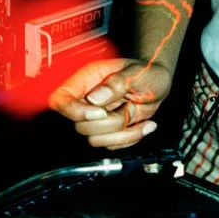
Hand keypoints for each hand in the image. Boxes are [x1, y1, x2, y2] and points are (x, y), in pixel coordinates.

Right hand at [49, 56, 170, 148]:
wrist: (157, 82)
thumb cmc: (146, 72)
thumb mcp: (136, 74)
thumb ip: (116, 83)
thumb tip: (94, 98)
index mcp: (86, 80)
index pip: (61, 99)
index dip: (75, 111)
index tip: (100, 113)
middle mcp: (87, 101)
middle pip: (80, 126)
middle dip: (108, 124)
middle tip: (127, 108)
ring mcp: (96, 118)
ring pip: (95, 140)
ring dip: (121, 133)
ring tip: (138, 116)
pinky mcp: (107, 131)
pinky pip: (112, 145)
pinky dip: (130, 138)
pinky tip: (142, 124)